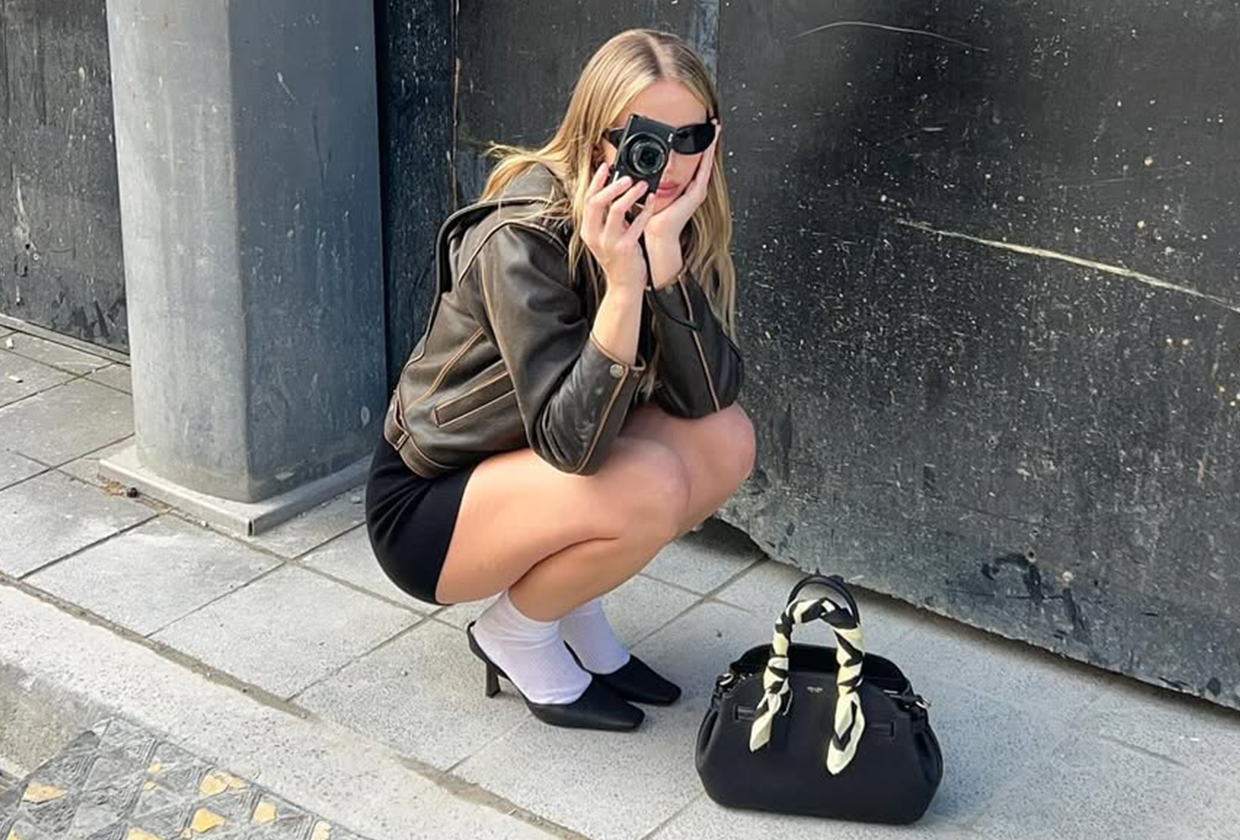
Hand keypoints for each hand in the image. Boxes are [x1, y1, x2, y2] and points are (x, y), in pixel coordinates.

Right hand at [581, 162, 656, 297]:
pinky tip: (652, 200)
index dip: (596, 182)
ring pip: (615, 210)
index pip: (587, 200)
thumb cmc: (618, 259)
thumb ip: (606, 218)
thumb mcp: (605, 237)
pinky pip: (636, 223)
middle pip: (596, 202)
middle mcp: (595, 236)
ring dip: (630, 194)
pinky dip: (645, 209)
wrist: (624, 284)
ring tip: (642, 185)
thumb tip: (613, 191)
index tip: (605, 166)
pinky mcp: (626, 248)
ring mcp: (609, 243)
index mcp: (588, 231)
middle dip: (611, 186)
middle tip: (627, 176)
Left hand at [644, 118, 720, 250]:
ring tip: (715, 130)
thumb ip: (650, 180)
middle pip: (705, 159)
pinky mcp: (697, 194)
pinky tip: (709, 145)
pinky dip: (707, 157)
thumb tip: (639, 168)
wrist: (658, 233)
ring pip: (707, 162)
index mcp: (685, 187)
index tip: (702, 131)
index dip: (700, 146)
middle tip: (715, 124)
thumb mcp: (650, 192)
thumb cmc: (653, 218)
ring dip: (712, 145)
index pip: (695, 161)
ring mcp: (698, 190)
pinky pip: (704, 171)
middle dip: (710, 141)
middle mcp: (694, 188)